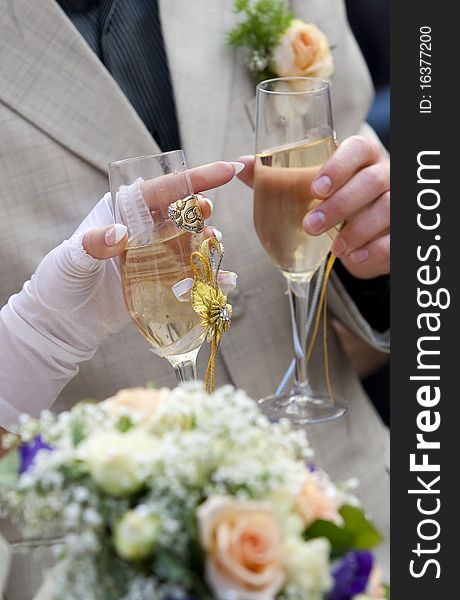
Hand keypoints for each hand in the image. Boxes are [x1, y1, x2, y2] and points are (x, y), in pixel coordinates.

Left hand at [0, 161, 240, 428]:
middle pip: (181, 212)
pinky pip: (191, 275)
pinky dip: (209, 277)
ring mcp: (154, 256)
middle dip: (201, 208)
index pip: (162, 190)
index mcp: (123, 214)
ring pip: (191, 241)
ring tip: (215, 244)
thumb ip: (92, 243)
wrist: (62, 323)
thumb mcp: (71, 260)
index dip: (194, 179)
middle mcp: (143, 231)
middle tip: (208, 211)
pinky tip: (224, 280)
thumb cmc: (61, 283)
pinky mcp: (161, 282)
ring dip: (208, 240)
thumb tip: (120, 233)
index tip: (226, 170)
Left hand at [237, 137, 389, 279]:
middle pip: (371, 181)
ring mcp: (398, 201)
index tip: (315, 188)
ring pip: (387, 209)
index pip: (357, 149)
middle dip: (340, 205)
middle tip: (310, 226)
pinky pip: (395, 238)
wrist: (366, 230)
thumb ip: (279, 175)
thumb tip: (241, 164)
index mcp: (361, 157)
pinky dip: (373, 250)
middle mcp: (384, 173)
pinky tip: (353, 257)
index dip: (338, 166)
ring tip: (335, 248)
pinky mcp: (402, 230)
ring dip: (357, 231)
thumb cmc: (335, 199)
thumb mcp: (311, 186)